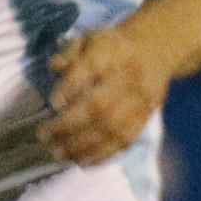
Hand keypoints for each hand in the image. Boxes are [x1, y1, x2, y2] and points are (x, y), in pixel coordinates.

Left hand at [39, 24, 170, 165]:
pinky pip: (126, 140)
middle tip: (44, 136)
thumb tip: (57, 66)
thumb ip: (71, 51)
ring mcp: (140, 100)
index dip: (72, 87)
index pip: (91, 69)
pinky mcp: (145, 117)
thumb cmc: (113, 46)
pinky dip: (103, 154)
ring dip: (82, 145)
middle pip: (100, 105)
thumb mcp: (91, 38)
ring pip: (112, 128)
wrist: (156, 50)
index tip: (54, 103)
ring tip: (58, 154)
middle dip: (69, 125)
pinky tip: (82, 162)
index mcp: (112, 52)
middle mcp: (128, 78)